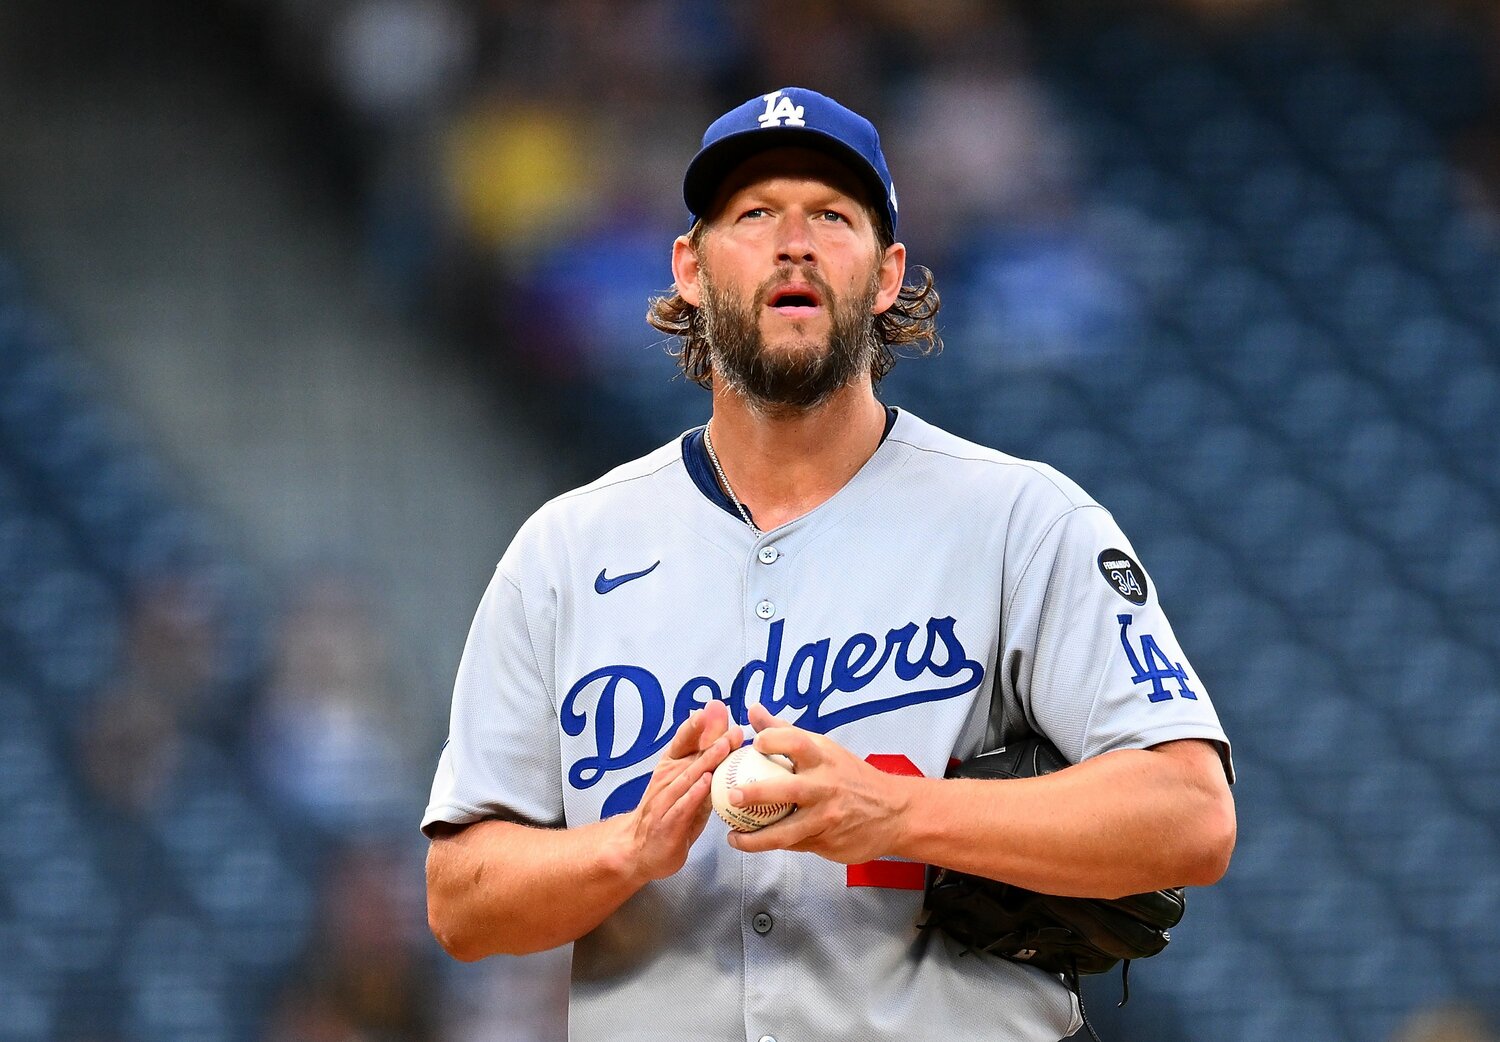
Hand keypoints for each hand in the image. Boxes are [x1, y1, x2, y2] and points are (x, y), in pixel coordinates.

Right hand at [621, 699, 741, 883]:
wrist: (639, 849)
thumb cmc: (669, 813)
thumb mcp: (687, 784)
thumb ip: (704, 760)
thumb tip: (723, 732)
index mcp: (671, 766)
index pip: (682, 741)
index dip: (696, 725)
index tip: (710, 708)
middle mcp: (667, 780)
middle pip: (692, 757)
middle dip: (712, 740)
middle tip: (731, 728)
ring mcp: (666, 801)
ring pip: (688, 778)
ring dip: (708, 761)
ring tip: (725, 747)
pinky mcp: (669, 823)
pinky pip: (682, 806)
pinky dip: (694, 794)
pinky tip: (706, 784)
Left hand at [726, 704, 908, 863]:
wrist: (894, 812)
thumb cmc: (850, 776)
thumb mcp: (824, 749)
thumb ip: (785, 731)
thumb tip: (753, 709)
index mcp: (823, 758)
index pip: (796, 741)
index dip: (773, 739)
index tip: (754, 743)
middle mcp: (825, 786)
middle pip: (786, 790)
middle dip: (756, 793)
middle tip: (732, 796)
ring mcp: (826, 817)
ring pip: (785, 832)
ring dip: (754, 838)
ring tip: (732, 836)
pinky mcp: (827, 842)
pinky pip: (794, 844)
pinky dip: (772, 844)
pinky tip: (754, 842)